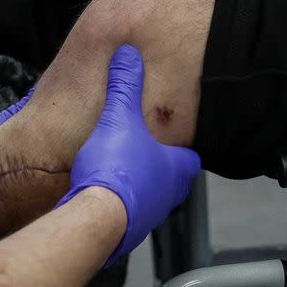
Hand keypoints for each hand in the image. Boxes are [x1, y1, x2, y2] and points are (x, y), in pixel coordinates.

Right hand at [57, 44, 200, 266]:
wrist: (95, 216)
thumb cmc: (115, 170)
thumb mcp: (119, 117)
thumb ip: (124, 86)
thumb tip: (128, 56)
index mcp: (177, 168)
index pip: (192, 158)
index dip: (180, 147)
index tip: (168, 138)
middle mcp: (169, 195)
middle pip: (172, 179)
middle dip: (158, 166)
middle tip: (141, 152)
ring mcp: (150, 215)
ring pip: (151, 197)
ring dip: (138, 186)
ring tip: (119, 170)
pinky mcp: (128, 230)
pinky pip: (128, 213)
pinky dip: (119, 203)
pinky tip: (102, 191)